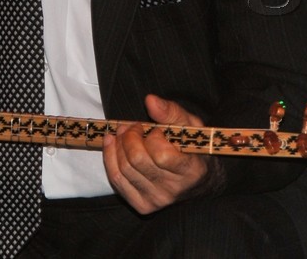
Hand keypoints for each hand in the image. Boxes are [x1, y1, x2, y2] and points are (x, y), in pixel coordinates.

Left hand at [103, 94, 225, 214]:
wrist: (196, 181)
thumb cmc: (192, 148)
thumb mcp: (190, 126)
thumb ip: (171, 112)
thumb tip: (150, 100)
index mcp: (191, 171)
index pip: (162, 155)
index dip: (154, 137)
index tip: (156, 130)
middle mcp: (173, 190)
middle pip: (138, 161)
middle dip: (130, 137)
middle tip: (133, 126)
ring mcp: (156, 200)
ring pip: (124, 170)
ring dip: (118, 145)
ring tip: (123, 132)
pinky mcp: (142, 205)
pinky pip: (117, 180)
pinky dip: (110, 157)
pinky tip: (111, 143)